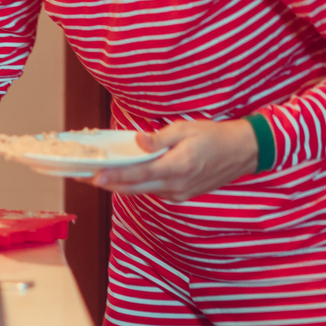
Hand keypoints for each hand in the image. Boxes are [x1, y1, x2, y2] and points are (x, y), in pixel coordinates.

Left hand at [89, 119, 258, 201]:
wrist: (243, 152)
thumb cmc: (215, 137)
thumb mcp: (186, 129)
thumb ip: (159, 138)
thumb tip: (138, 142)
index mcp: (177, 168)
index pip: (138, 174)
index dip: (114, 176)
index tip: (94, 177)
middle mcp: (176, 186)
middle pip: (133, 187)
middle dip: (107, 183)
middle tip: (82, 176)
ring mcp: (179, 194)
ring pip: (141, 191)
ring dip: (119, 185)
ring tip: (94, 176)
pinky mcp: (181, 196)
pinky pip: (152, 191)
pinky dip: (136, 185)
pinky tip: (122, 177)